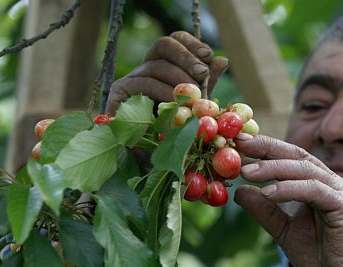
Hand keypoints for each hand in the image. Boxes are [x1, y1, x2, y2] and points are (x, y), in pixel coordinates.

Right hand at [106, 31, 228, 114]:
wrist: (146, 149)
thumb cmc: (173, 123)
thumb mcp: (195, 100)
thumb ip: (207, 82)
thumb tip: (223, 60)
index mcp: (165, 62)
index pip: (176, 40)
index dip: (192, 44)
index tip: (208, 56)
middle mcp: (147, 65)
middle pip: (164, 45)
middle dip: (186, 57)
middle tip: (202, 74)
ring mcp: (131, 77)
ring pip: (155, 67)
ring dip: (178, 80)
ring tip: (193, 96)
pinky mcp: (118, 92)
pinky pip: (141, 85)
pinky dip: (160, 92)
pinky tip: (174, 104)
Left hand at [234, 134, 342, 266]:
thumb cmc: (320, 253)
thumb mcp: (284, 230)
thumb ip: (264, 210)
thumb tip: (239, 191)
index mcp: (314, 182)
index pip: (288, 157)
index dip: (264, 148)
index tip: (237, 143)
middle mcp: (327, 181)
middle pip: (295, 155)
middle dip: (267, 148)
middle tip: (239, 146)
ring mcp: (338, 191)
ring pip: (303, 170)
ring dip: (273, 168)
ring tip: (246, 172)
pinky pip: (314, 191)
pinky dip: (290, 189)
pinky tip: (268, 192)